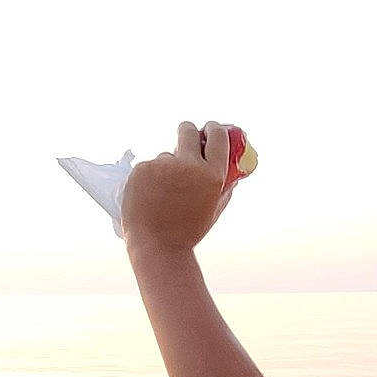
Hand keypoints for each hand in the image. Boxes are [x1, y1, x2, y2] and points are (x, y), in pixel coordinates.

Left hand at [122, 122, 236, 255]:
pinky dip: (148, 178)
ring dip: (166, 167)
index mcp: (212, 175)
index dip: (212, 129)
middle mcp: (189, 165)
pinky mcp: (142, 169)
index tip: (208, 130)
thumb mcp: (213, 209)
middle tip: (183, 143)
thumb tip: (233, 173)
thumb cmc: (188, 232)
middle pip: (187, 130)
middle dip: (186, 132)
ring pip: (165, 155)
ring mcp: (164, 166)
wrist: (158, 247)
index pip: (217, 135)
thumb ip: (223, 188)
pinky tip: (149, 197)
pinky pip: (148, 167)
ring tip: (163, 196)